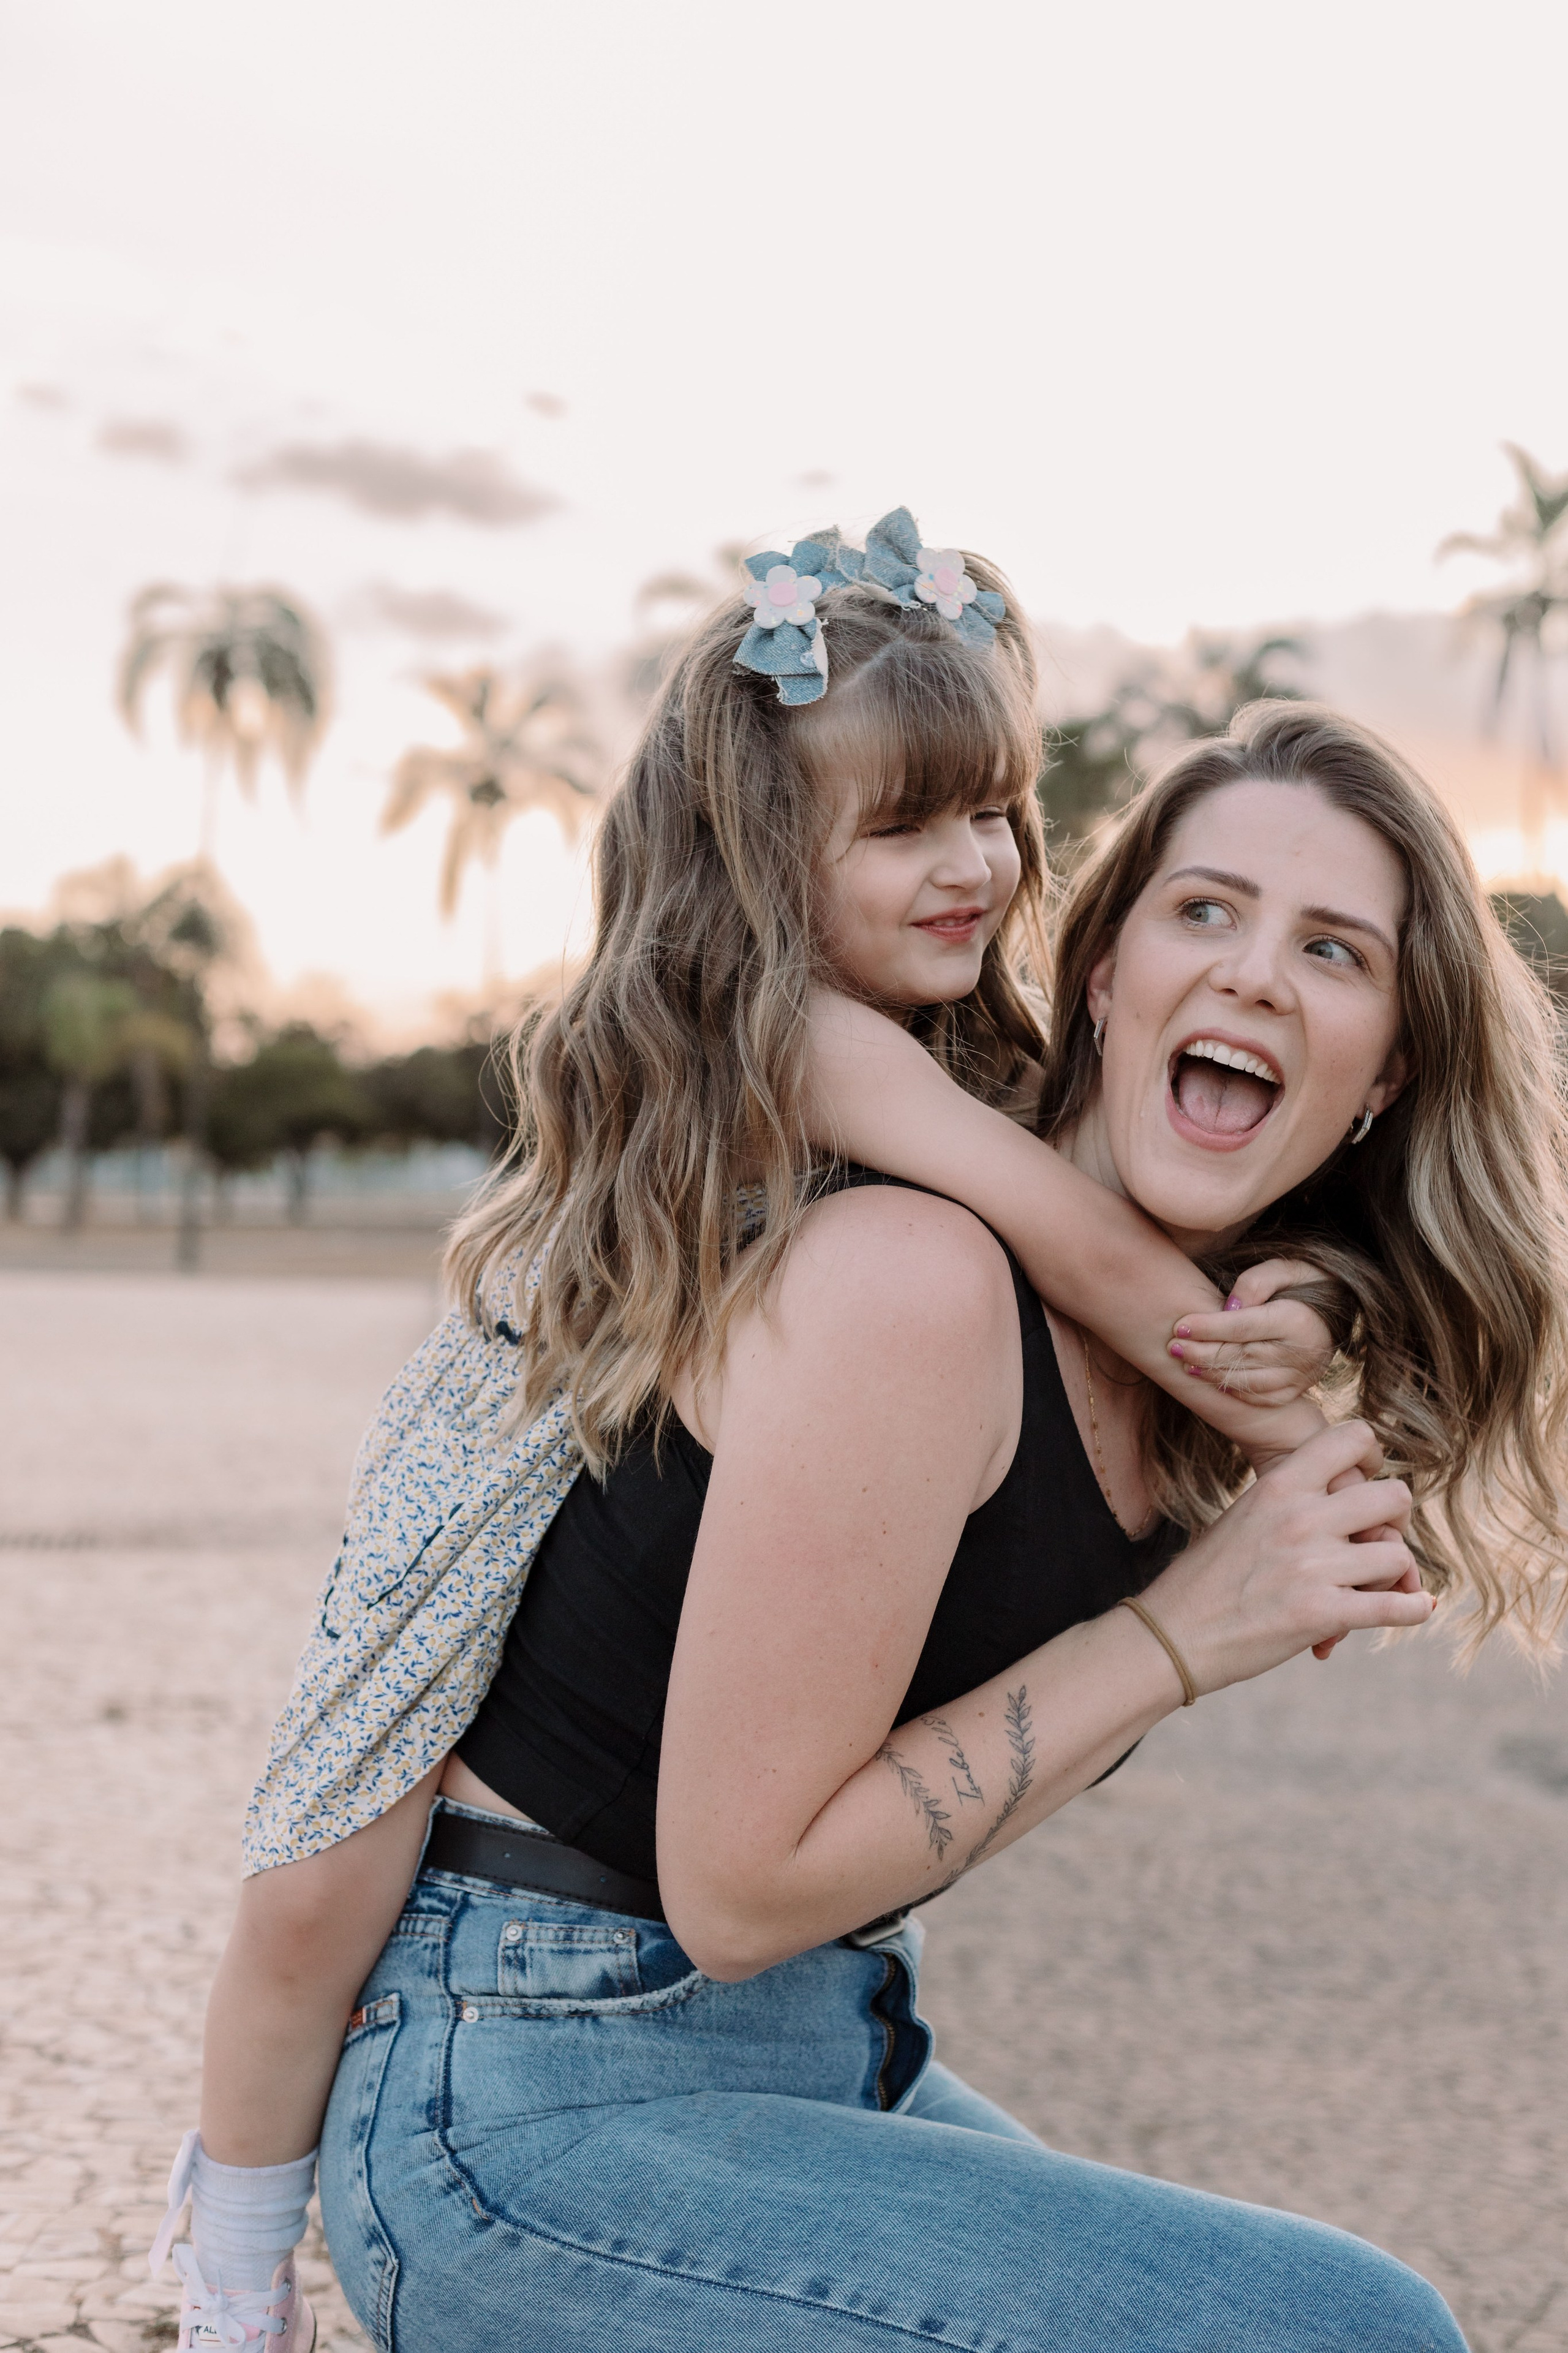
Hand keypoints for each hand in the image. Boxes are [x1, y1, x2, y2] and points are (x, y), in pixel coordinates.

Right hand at [1143, 1420, 1431, 1696]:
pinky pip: (1396, 1607)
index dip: (1374, 1458)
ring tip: (1380, 1585)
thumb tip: (1351, 1506)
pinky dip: (1414, 1609)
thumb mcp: (1244, 1516)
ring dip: (1397, 1574)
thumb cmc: (1205, 1579)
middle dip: (1397, 1520)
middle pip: (1393, 1497)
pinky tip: (1418, 1608)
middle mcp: (1300, 1517)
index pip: (1353, 1438)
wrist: (1173, 1635)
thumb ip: (1294, 1503)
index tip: (1368, 1482)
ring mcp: (1313, 1566)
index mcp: (1278, 1485)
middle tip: (1381, 1539)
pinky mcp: (1322, 1614)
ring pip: (1398, 1556)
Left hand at [1168, 1258, 1334, 1404]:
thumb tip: (1231, 1307)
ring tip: (1185, 1363)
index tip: (1179, 1325)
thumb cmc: (1302, 1284)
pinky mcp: (1297, 1390)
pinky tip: (1210, 1379)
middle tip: (1173, 1347)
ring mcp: (1301, 1376)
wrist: (1337, 1312)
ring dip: (1211, 1374)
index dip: (1208, 1328)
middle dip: (1202, 1353)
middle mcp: (1302, 1353)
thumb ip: (1256, 1282)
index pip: (1243, 1327)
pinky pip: (1261, 1398)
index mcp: (1298, 1320)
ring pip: (1248, 1382)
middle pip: (1241, 1357)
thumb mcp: (1284, 1268)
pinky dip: (1233, 1391)